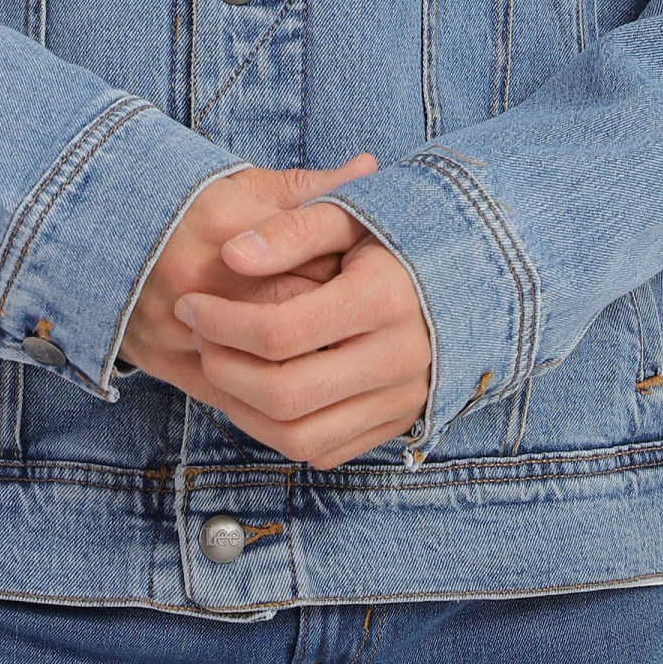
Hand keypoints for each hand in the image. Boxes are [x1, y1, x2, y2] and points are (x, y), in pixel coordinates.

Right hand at [118, 155, 377, 407]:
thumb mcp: (244, 184)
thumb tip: (371, 169)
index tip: (365, 286)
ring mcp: (180, 326)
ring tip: (332, 363)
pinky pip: (230, 398)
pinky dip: (267, 402)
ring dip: (302, 371)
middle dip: (329, 330)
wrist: (90, 229)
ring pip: (263, 371)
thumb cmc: (183, 201)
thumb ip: (310, 185)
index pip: (313, 269)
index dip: (348, 283)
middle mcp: (204, 280)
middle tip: (357, 331)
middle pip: (293, 323)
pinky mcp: (165, 361)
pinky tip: (294, 394)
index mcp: (230, 228)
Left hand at [171, 198, 432, 468]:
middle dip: (223, 368)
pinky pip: (323, 451)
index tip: (191, 303)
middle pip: (284, 393)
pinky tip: (255, 391)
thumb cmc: (395, 234)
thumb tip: (232, 255)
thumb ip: (290, 229)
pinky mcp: (398, 423)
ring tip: (219, 364)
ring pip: (299, 436)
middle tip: (198, 336)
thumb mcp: (349, 213)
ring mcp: (402, 399)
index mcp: (385, 298)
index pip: (279, 332)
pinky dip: (276, 431)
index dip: (220, 322)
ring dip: (241, 408)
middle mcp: (400, 358)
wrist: (470, 274)